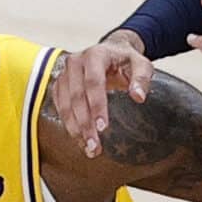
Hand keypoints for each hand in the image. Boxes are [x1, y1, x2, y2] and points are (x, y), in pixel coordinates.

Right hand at [56, 32, 156, 159]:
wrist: (111, 52)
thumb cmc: (126, 61)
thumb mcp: (141, 64)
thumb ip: (141, 79)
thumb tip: (139, 97)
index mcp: (95, 55)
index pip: (93, 82)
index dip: (97, 106)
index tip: (102, 127)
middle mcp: (75, 62)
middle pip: (77, 96)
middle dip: (85, 124)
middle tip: (94, 146)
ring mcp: (65, 73)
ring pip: (65, 104)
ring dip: (75, 129)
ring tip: (88, 148)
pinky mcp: (60, 85)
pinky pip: (60, 107)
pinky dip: (69, 125)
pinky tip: (79, 140)